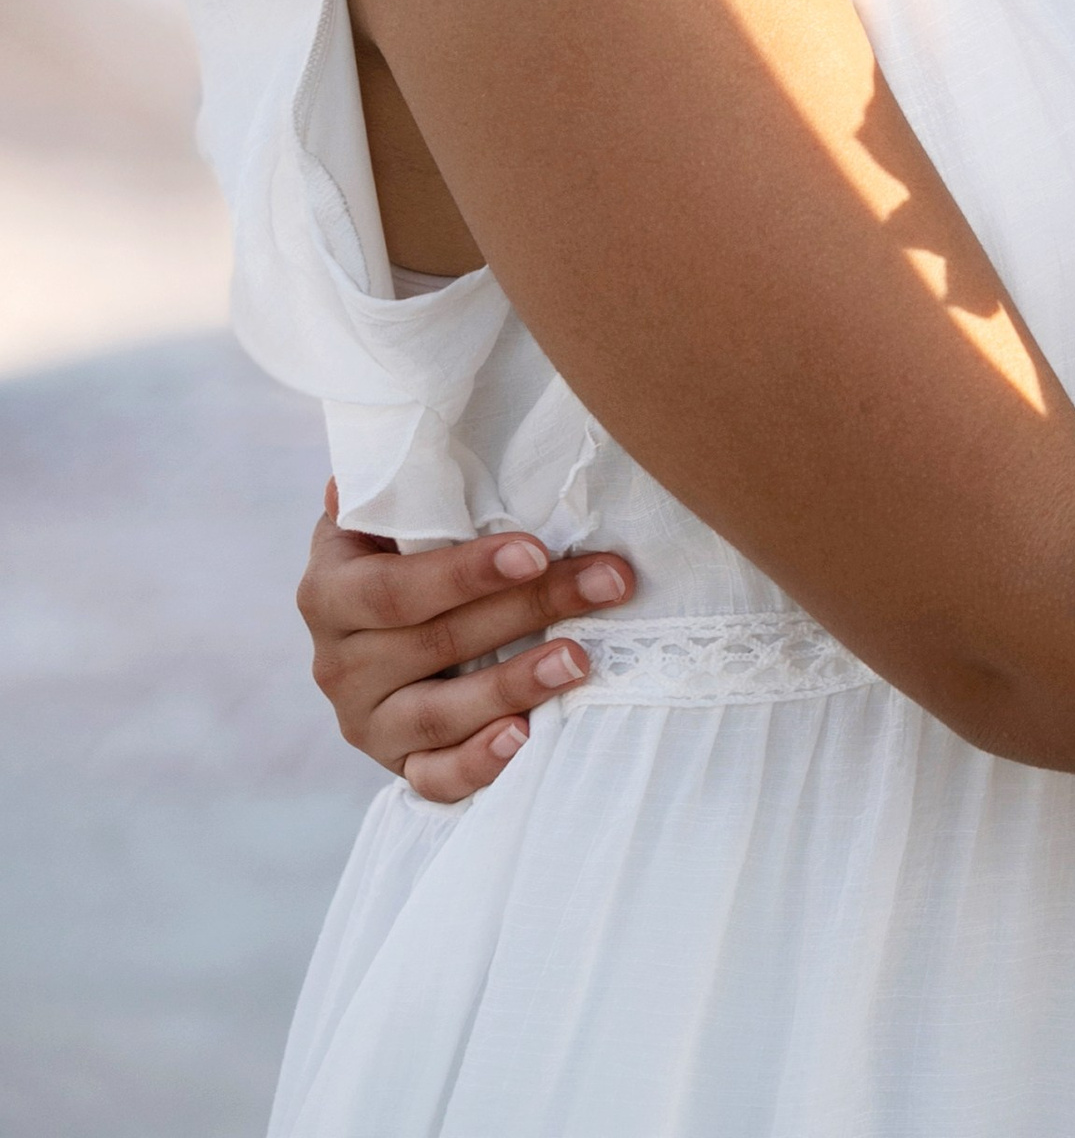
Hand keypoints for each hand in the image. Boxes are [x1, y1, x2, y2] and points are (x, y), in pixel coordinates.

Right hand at [300, 482, 636, 802]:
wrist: (377, 633)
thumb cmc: (405, 553)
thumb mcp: (390, 519)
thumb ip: (399, 487)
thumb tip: (393, 430)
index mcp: (330, 590)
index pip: (396, 587)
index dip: (466, 572)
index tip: (536, 549)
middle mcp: (337, 663)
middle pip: (437, 641)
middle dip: (532, 608)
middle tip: (609, 583)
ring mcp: (365, 721)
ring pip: (439, 712)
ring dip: (516, 685)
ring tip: (582, 659)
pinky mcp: (397, 767)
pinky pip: (433, 779)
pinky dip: (478, 764)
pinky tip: (527, 739)